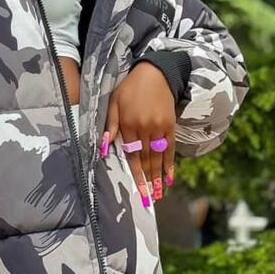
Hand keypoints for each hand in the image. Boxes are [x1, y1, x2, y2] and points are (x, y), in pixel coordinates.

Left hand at [105, 62, 175, 205]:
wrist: (154, 73)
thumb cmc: (130, 88)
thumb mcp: (114, 102)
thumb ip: (110, 125)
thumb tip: (104, 148)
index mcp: (128, 124)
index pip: (132, 156)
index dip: (136, 176)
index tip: (138, 193)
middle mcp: (144, 128)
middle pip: (146, 160)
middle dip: (148, 182)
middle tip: (149, 200)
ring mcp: (159, 127)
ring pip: (158, 157)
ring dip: (158, 177)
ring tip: (159, 195)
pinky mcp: (170, 125)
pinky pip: (170, 148)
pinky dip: (170, 164)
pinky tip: (170, 177)